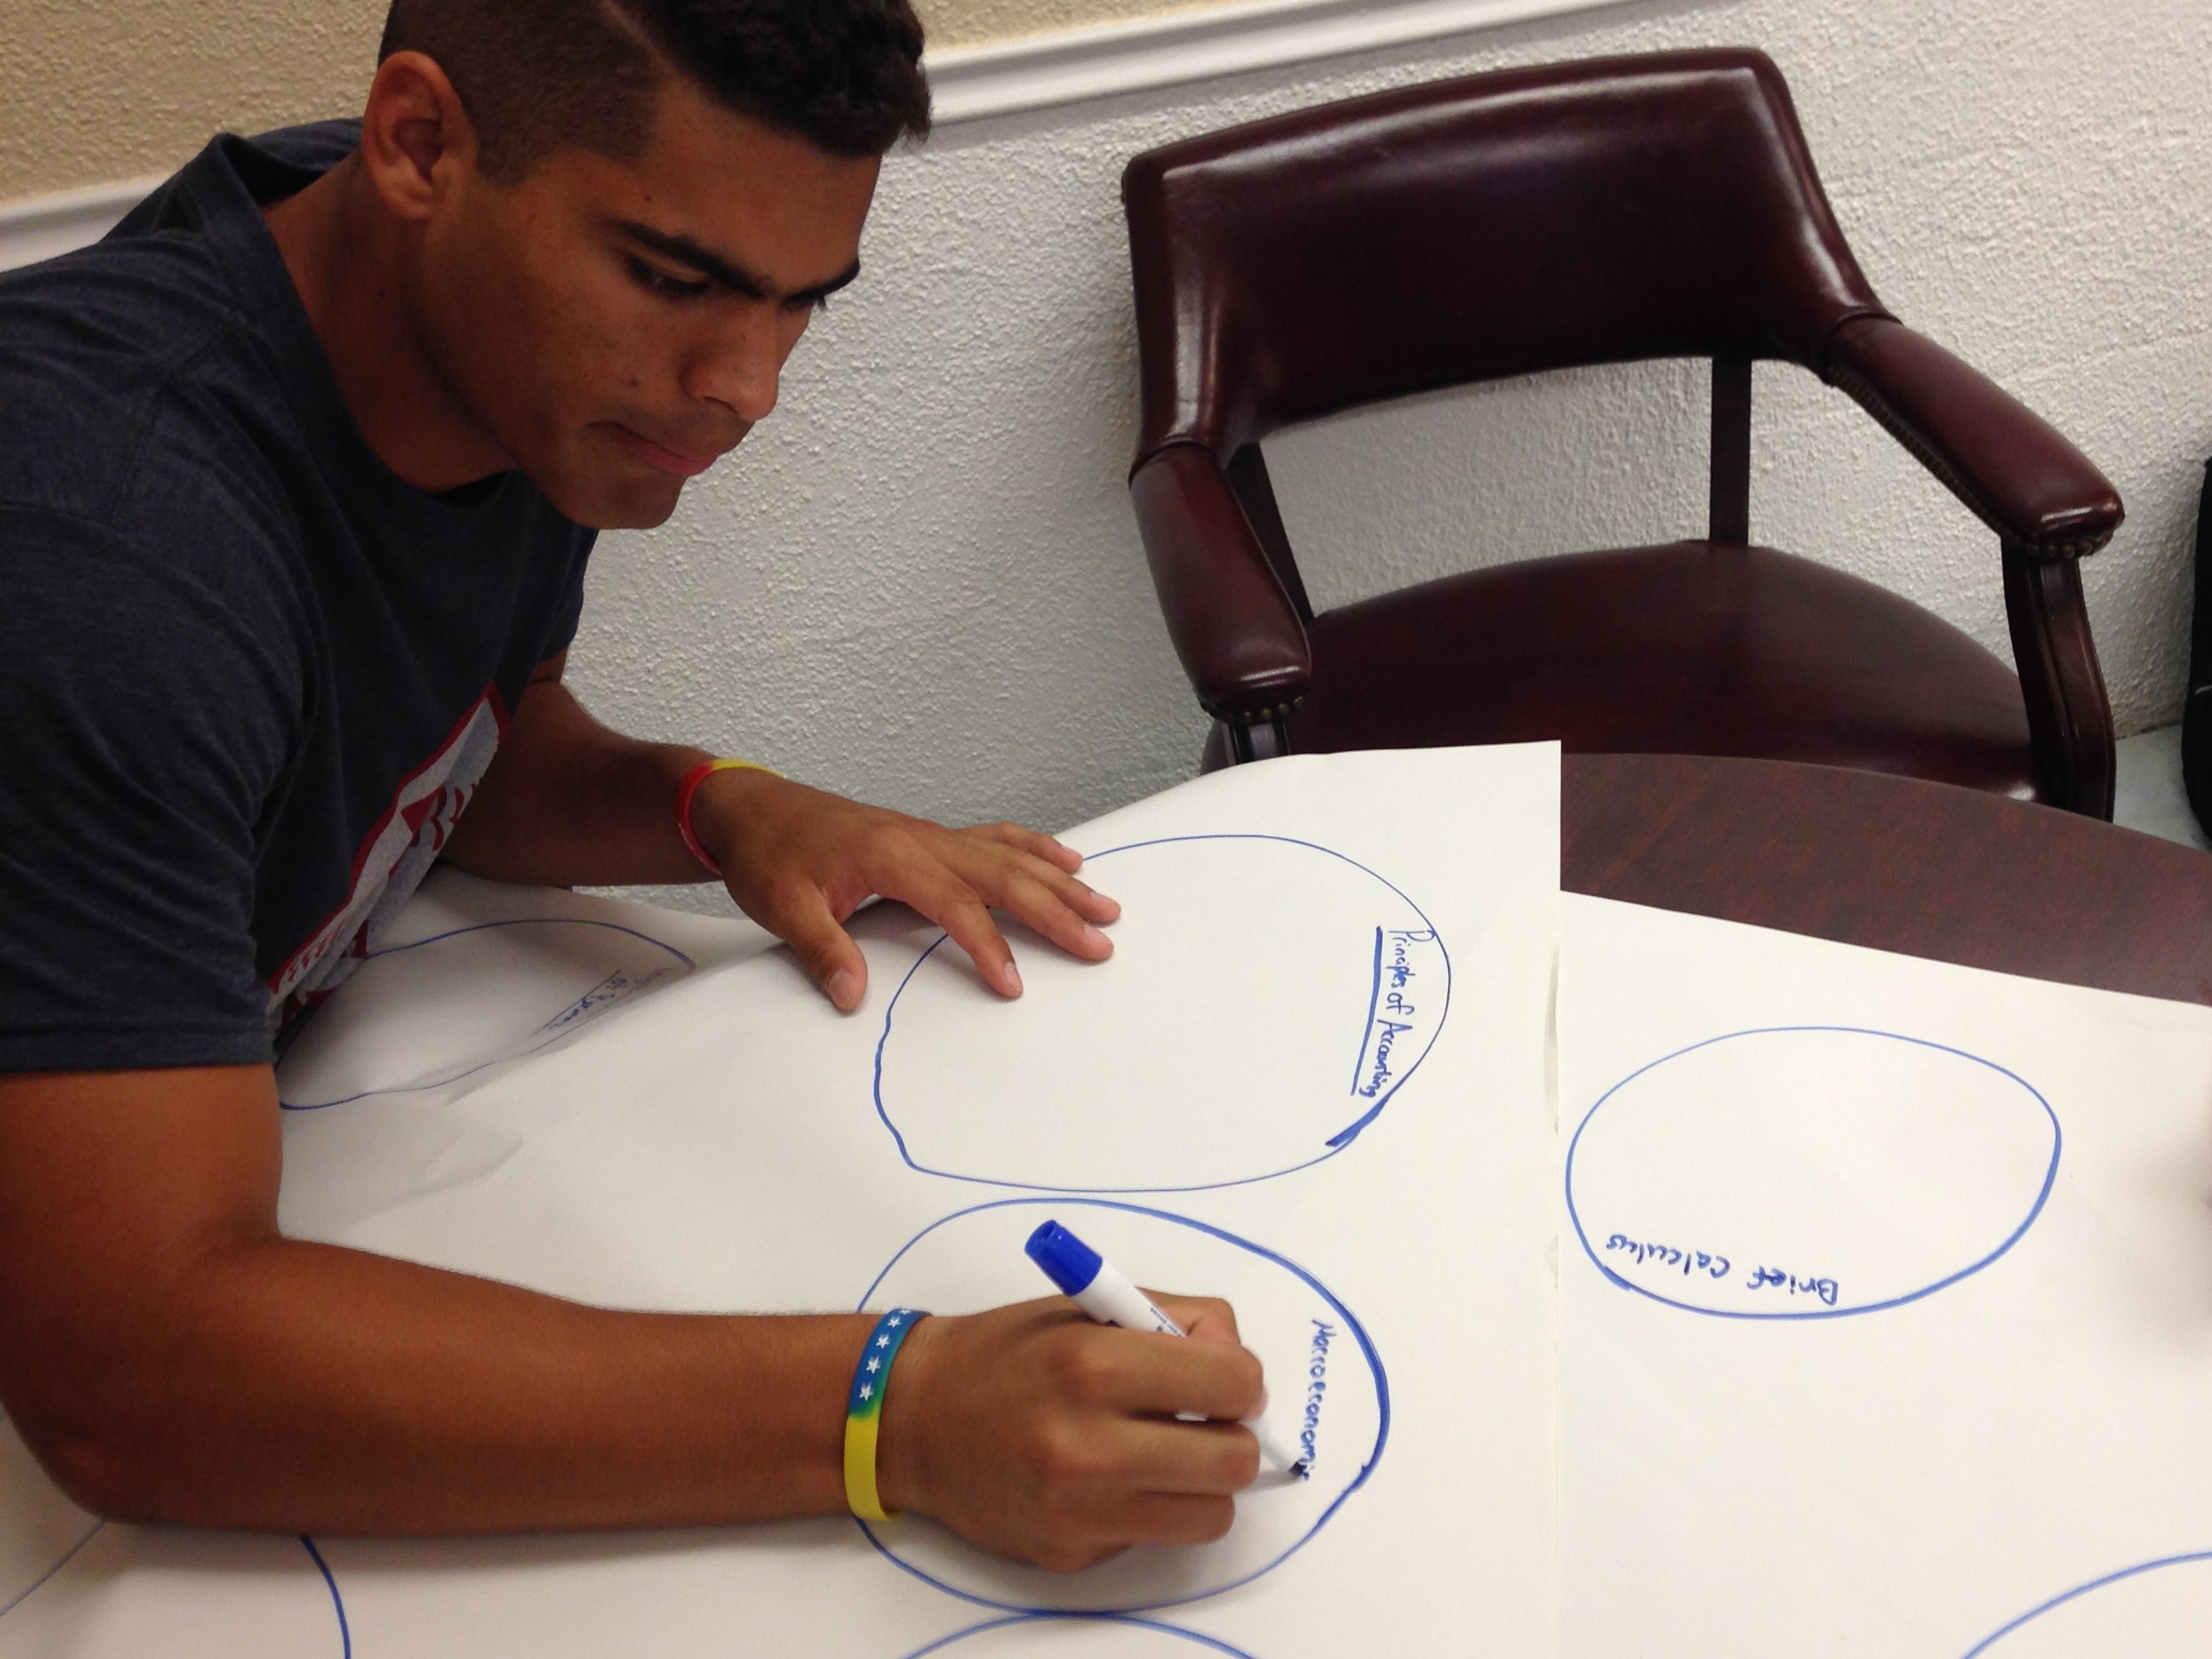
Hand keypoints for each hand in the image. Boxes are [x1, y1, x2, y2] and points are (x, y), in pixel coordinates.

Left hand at [691, 771, 1118, 1010]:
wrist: (753, 808)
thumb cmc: (769, 854)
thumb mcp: (783, 907)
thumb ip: (823, 951)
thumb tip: (851, 997)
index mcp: (892, 858)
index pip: (955, 905)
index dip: (987, 945)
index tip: (1012, 984)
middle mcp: (922, 841)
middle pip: (1003, 875)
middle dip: (1056, 910)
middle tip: (1099, 940)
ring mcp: (931, 835)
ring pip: (1009, 855)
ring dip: (1058, 880)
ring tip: (1103, 903)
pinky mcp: (930, 836)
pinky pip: (995, 838)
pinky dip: (1034, 848)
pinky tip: (1062, 857)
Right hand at [875, 1294, 1265, 1570]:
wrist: (913, 1418)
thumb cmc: (1008, 1351)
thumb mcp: (1089, 1306)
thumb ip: (1175, 1319)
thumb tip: (1240, 1361)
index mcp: (1093, 1365)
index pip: (1232, 1384)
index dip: (1240, 1379)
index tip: (1222, 1377)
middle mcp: (1086, 1445)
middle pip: (1234, 1462)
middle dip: (1231, 1435)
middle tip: (1202, 1420)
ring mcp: (1078, 1511)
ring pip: (1209, 1515)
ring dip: (1200, 1483)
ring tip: (1162, 1453)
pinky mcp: (1070, 1553)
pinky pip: (1153, 1536)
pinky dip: (1147, 1508)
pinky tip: (1106, 1479)